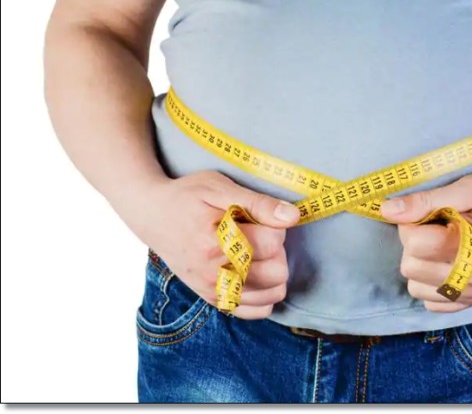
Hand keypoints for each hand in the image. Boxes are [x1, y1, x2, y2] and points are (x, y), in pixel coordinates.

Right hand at [118, 171, 299, 318]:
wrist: (153, 216)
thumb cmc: (188, 197)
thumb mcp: (220, 188)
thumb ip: (258, 203)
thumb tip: (292, 217)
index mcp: (214, 242)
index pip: (274, 241)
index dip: (275, 224)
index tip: (259, 217)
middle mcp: (212, 272)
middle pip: (277, 271)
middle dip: (276, 249)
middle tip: (258, 233)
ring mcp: (213, 290)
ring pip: (273, 292)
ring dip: (273, 270)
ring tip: (255, 251)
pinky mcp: (214, 299)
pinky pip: (257, 311)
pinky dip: (265, 293)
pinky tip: (257, 272)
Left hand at [380, 171, 471, 312]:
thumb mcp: (469, 187)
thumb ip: (426, 200)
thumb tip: (386, 210)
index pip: (412, 242)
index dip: (412, 220)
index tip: (431, 210)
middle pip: (409, 266)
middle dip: (414, 242)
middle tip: (437, 224)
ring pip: (416, 288)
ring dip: (420, 263)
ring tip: (444, 242)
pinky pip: (433, 303)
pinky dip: (431, 283)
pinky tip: (447, 261)